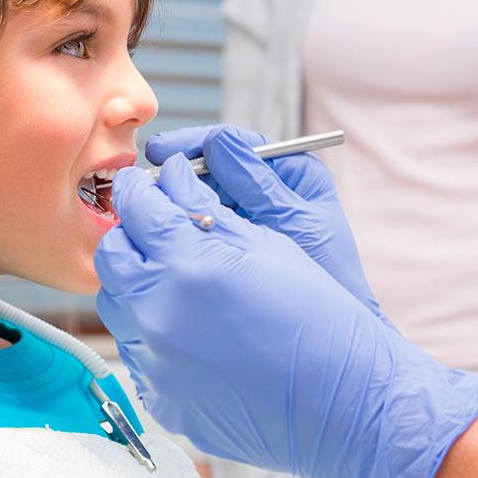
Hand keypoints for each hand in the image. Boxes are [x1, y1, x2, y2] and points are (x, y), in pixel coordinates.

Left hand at [95, 157, 477, 477]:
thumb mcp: (267, 244)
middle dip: (131, 234)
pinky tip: (194, 330)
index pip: (137, 208)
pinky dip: (153, 332)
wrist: (341, 403)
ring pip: (116, 306)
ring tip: (177, 283)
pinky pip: (137, 353)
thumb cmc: (317, 316)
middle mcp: (159, 314)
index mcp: (189, 265)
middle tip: (157, 229)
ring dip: (137, 284)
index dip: (140, 189)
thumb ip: (207, 210)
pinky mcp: (160, 399)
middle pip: (111, 256)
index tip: (146, 185)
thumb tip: (172, 180)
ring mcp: (155, 363)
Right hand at [146, 124, 379, 312]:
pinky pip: (205, 228)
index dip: (195, 145)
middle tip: (143, 182)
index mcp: (292, 172)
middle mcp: (271, 189)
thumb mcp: (293, 221)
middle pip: (214, 168)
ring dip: (176, 202)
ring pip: (205, 198)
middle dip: (177, 173)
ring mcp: (252, 217)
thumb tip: (218, 141)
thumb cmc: (330, 273)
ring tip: (144, 209)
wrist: (334, 336)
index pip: (235, 144)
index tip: (162, 154)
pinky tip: (161, 236)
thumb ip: (258, 183)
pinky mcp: (238, 245)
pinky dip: (184, 229)